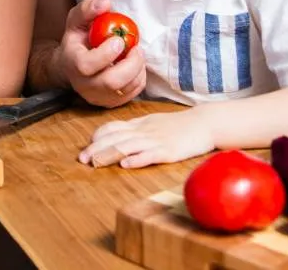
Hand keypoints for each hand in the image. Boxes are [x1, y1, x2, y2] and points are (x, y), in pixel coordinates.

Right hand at [54, 0, 146, 107]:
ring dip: (137, 69)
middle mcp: (83, 84)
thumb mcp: (77, 20)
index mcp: (72, 63)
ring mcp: (97, 97)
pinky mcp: (110, 103)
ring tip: (136, 54)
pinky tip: (134, 65)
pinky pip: (132, 93)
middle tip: (136, 48)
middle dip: (130, 64)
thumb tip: (106, 4)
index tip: (119, 40)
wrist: (71, 65)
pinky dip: (139, 77)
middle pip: (111, 82)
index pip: (87, 65)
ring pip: (125, 89)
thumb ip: (88, 9)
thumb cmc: (77, 40)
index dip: (106, 54)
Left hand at [80, 108, 215, 168]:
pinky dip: (137, 159)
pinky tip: (126, 164)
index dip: (98, 138)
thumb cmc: (178, 125)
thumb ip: (134, 129)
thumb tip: (113, 136)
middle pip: (116, 138)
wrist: (206, 122)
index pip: (113, 128)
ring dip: (109, 155)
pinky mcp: (169, 151)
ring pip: (128, 146)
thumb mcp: (152, 123)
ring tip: (96, 163)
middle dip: (97, 149)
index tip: (87, 148)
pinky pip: (150, 155)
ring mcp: (156, 140)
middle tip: (82, 159)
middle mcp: (144, 131)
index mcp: (139, 124)